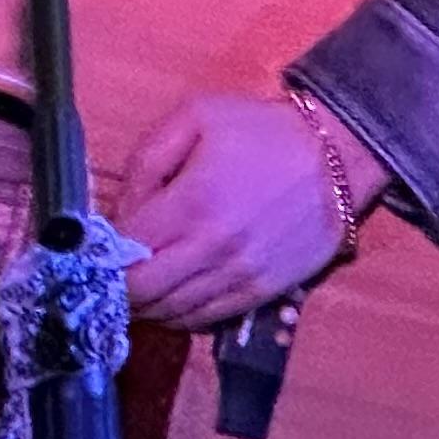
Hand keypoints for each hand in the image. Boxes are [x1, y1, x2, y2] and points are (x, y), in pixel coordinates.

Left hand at [113, 91, 375, 326]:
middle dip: (117, 287)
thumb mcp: (193, 119)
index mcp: (192, 204)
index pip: (126, 251)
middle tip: (109, 275)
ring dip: (147, 306)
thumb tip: (119, 214)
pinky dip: (182, 315)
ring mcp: (242, 277)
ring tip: (137, 288)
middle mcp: (214, 249)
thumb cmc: (261, 131)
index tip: (97, 246)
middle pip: (143, 293)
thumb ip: (145, 162)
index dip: (103, 252)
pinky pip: (210, 319)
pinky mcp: (266, 293)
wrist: (341, 156)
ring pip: (175, 313)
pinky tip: (172, 298)